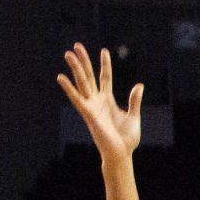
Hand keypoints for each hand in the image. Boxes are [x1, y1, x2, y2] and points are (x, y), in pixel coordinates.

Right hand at [56, 44, 141, 159]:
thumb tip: (139, 85)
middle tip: (76, 45)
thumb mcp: (134, 116)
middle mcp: (97, 101)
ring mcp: (91, 107)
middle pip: (89, 76)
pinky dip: (68, 88)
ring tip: (68, 53)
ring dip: (75, 68)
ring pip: (81, 83)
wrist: (121, 154)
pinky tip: (61, 77)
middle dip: (83, 61)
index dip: (105, 64)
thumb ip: (134, 100)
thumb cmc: (126, 139)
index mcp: (108, 101)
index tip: (103, 50)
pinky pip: (76, 99)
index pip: (105, 77)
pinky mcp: (88, 114)